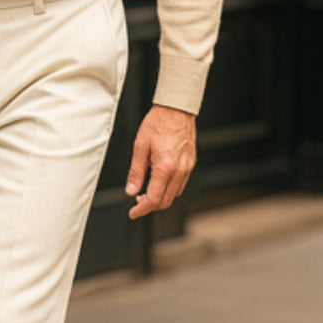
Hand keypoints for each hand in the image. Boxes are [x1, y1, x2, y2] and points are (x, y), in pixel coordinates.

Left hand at [125, 104, 195, 218]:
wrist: (177, 109)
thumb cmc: (159, 123)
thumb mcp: (140, 147)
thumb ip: (136, 172)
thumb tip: (131, 190)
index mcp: (165, 167)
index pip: (154, 199)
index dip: (142, 210)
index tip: (133, 213)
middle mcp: (179, 170)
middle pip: (165, 201)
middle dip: (150, 205)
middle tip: (137, 201)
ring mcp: (187, 168)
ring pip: (173, 194)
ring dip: (160, 197)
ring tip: (146, 190)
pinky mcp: (190, 164)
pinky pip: (180, 184)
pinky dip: (168, 188)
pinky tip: (159, 180)